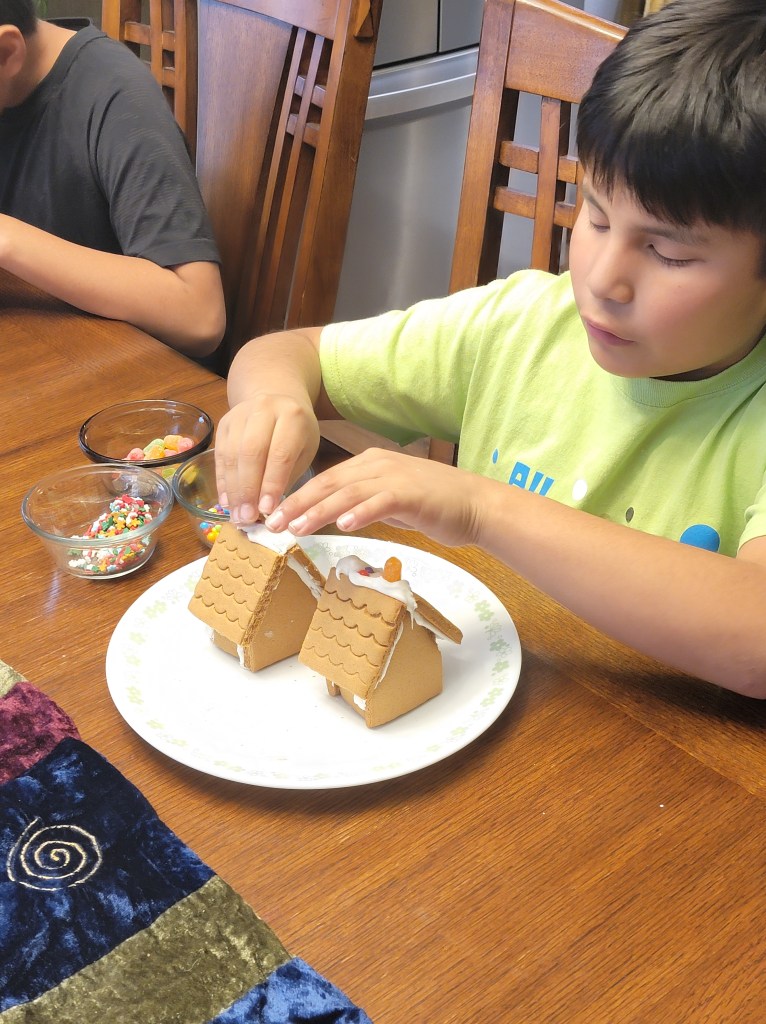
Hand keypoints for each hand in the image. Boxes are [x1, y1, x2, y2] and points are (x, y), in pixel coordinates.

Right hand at [214, 394, 320, 523]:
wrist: (276, 398)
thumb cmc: (296, 432)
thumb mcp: (304, 450)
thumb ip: (288, 476)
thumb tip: (270, 512)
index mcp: (292, 416)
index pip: (280, 453)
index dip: (272, 483)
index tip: (267, 509)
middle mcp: (263, 410)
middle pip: (251, 452)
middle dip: (248, 489)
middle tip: (248, 517)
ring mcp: (240, 414)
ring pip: (232, 454)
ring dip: (233, 489)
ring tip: (237, 515)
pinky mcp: (223, 424)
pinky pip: (220, 455)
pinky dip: (223, 481)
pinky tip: (227, 501)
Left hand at [263, 447, 482, 547]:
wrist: (475, 504)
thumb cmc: (434, 505)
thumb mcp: (390, 500)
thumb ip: (364, 502)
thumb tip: (337, 516)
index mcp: (370, 463)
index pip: (326, 480)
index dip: (298, 497)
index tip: (276, 517)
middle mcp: (378, 465)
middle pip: (329, 484)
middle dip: (298, 504)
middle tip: (274, 525)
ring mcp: (394, 477)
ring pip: (347, 493)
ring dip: (319, 511)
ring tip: (297, 528)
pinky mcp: (411, 494)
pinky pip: (380, 503)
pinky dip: (360, 513)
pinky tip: (343, 526)